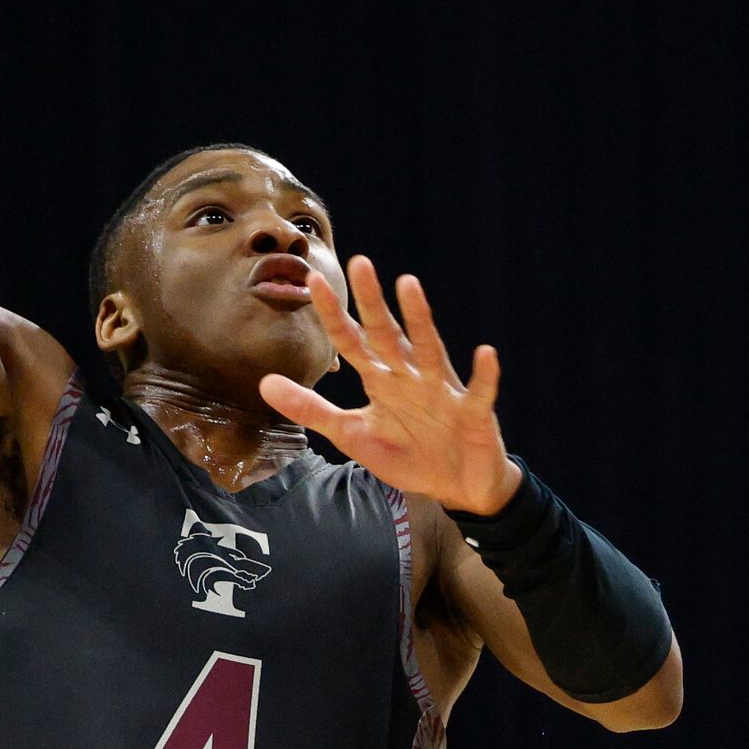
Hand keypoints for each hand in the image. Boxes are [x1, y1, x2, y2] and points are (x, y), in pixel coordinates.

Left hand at [261, 258, 521, 513]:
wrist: (455, 486)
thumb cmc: (407, 454)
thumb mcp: (351, 434)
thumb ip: (311, 409)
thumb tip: (264, 383)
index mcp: (381, 380)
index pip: (351, 341)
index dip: (333, 315)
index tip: (312, 281)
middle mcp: (410, 377)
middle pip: (387, 334)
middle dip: (372, 302)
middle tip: (359, 262)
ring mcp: (442, 392)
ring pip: (429, 349)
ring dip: (420, 319)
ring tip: (409, 285)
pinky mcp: (473, 413)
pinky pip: (478, 392)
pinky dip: (484, 375)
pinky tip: (485, 353)